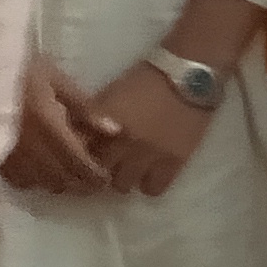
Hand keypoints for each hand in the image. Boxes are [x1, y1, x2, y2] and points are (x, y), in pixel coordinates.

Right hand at [0, 58, 113, 194]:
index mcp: (50, 127)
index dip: (95, 176)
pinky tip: (37, 168)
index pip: (79, 164)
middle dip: (80, 183)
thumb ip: (84, 106)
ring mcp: (10, 153)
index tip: (105, 177)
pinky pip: (18, 179)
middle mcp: (31, 147)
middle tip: (90, 178)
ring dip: (58, 182)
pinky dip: (32, 179)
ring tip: (66, 173)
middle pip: (62, 179)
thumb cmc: (20, 69)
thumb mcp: (55, 79)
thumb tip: (114, 131)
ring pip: (41, 183)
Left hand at [88, 63, 212, 197]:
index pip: (79, 149)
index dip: (79, 154)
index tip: (84, 155)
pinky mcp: (173, 162)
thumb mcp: (111, 93)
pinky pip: (153, 189)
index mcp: (104, 120)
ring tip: (128, 170)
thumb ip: (94, 114)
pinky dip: (148, 185)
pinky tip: (149, 175)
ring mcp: (148, 154)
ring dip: (122, 178)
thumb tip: (78, 132)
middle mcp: (122, 141)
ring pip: (123, 185)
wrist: (188, 77)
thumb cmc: (146, 79)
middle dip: (98, 168)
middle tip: (106, 164)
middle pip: (98, 171)